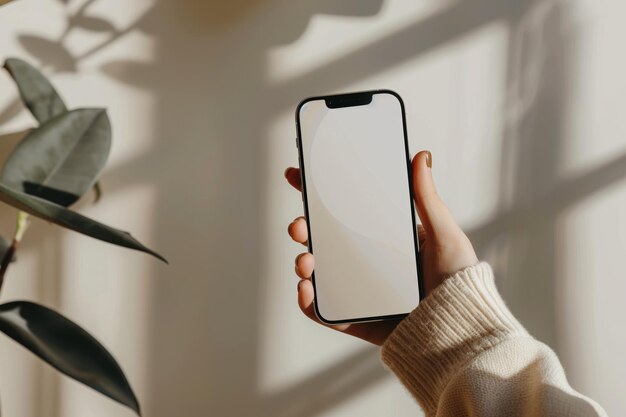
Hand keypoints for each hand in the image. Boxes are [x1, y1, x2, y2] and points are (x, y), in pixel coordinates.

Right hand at [284, 150, 477, 345]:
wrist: (461, 332)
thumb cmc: (460, 284)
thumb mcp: (445, 235)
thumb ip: (427, 199)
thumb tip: (421, 155)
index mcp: (384, 240)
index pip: (345, 213)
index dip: (318, 196)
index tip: (299, 177)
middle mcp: (367, 263)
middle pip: (324, 241)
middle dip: (303, 229)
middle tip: (298, 224)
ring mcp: (358, 292)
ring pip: (319, 273)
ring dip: (302, 263)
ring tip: (305, 261)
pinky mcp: (356, 320)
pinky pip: (324, 312)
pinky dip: (307, 301)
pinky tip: (305, 289)